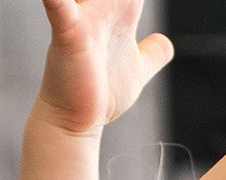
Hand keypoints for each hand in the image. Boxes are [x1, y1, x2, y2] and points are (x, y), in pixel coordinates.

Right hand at [38, 0, 172, 134]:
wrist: (76, 121)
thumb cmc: (102, 93)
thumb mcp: (136, 71)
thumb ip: (151, 54)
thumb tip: (165, 45)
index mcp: (121, 9)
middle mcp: (101, 5)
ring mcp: (84, 17)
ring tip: (101, 2)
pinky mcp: (68, 34)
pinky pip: (59, 6)